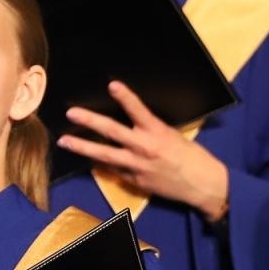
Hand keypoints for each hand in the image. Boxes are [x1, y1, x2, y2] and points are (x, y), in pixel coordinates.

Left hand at [58, 81, 229, 219]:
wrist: (203, 184)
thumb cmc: (193, 157)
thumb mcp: (173, 136)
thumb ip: (152, 131)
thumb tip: (134, 124)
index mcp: (158, 132)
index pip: (138, 110)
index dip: (125, 97)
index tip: (112, 85)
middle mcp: (144, 148)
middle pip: (111, 131)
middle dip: (90, 120)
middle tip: (72, 112)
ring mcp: (137, 166)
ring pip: (104, 154)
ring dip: (82, 146)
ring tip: (65, 141)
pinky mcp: (135, 181)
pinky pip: (114, 170)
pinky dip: (101, 164)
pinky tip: (89, 159)